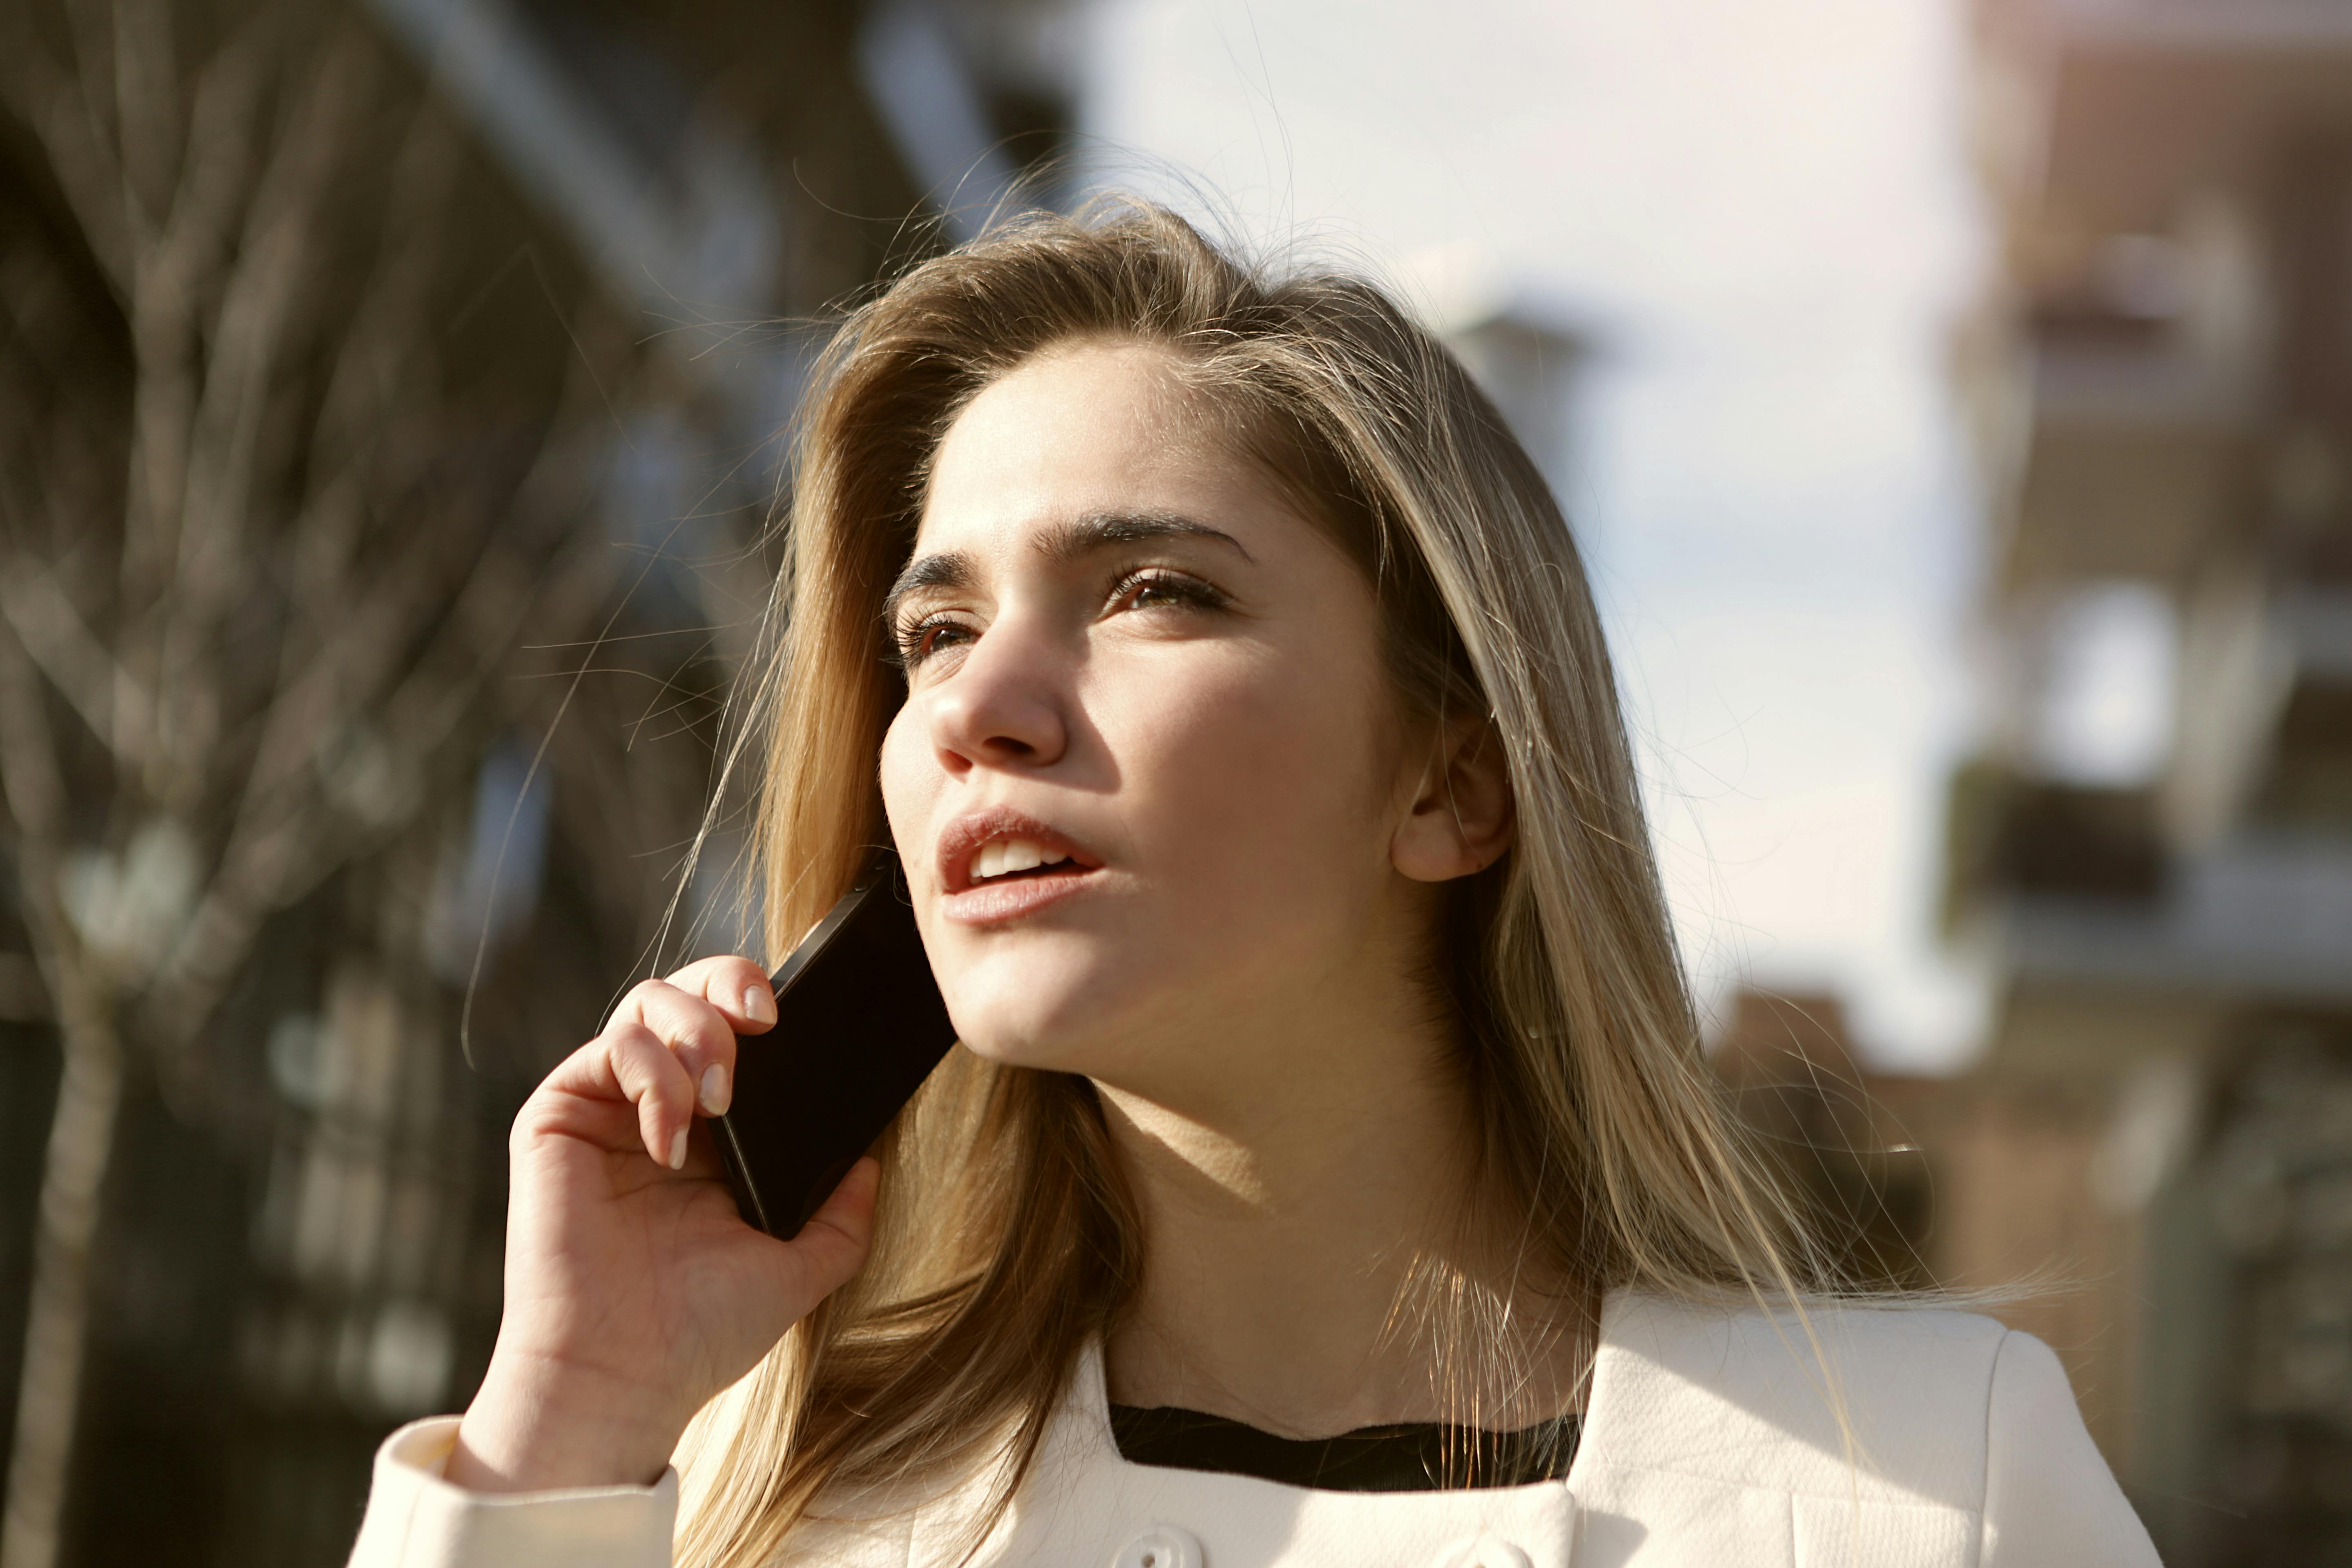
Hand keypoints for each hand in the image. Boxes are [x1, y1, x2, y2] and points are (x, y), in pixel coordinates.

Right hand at [447, 956, 877, 1490]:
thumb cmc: (698, 1331)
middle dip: (728, 984)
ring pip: (645, 1004)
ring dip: (696, 1031)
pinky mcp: (558, 1116)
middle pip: (687, 993)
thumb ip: (841, 1217)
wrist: (624, 1376)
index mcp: (711, 1135)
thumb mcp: (796, 1267)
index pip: (735, 1031)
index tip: (794, 1020)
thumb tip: (870, 1163)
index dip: (762, 1003)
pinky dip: (649, 1077)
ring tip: (719, 1099)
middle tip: (763, 1020)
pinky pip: (606, 1049)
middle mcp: (656, 1108)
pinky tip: (669, 1141)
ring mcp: (606, 1109)